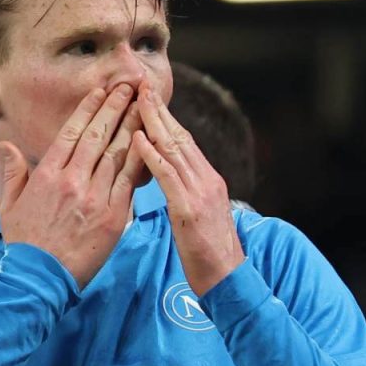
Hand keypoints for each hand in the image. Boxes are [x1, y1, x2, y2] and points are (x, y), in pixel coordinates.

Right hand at [0, 84, 144, 287]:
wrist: (40, 279)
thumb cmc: (24, 244)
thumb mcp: (9, 205)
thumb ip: (13, 172)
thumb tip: (9, 146)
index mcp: (47, 175)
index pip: (71, 133)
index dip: (88, 109)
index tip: (101, 91)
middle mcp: (72, 180)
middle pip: (97, 135)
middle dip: (115, 107)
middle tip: (129, 86)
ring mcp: (95, 197)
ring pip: (117, 153)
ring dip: (131, 126)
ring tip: (143, 105)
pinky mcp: (114, 216)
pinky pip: (129, 181)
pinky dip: (139, 159)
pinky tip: (149, 141)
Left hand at [133, 81, 244, 295]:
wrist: (228, 282)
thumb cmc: (208, 254)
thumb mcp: (198, 215)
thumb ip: (186, 192)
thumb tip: (170, 175)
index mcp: (208, 180)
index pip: (184, 140)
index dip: (165, 116)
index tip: (147, 96)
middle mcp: (206, 180)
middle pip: (179, 136)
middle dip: (158, 109)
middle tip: (139, 84)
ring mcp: (200, 194)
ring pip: (174, 150)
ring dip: (153, 122)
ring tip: (137, 100)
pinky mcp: (189, 211)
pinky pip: (169, 178)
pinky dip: (153, 156)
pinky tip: (139, 140)